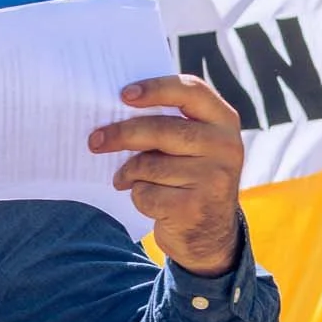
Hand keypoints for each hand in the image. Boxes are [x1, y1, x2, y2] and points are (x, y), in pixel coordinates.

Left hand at [90, 74, 245, 276]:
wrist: (209, 233)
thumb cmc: (188, 177)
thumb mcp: (193, 146)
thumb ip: (169, 123)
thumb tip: (113, 111)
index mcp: (224, 121)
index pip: (190, 91)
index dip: (155, 88)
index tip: (124, 94)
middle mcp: (226, 146)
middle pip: (160, 129)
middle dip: (121, 134)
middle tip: (95, 141)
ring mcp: (214, 178)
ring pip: (149, 165)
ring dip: (128, 173)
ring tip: (125, 179)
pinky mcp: (194, 207)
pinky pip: (147, 193)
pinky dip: (138, 196)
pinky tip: (149, 201)